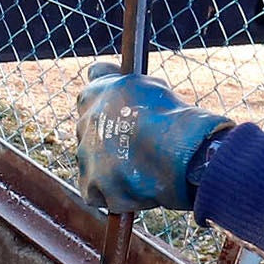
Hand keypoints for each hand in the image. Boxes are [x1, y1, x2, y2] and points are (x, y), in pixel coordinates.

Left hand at [73, 63, 232, 214]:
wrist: (180, 151)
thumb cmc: (169, 115)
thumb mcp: (143, 83)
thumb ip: (113, 78)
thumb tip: (95, 70)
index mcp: (91, 96)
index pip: (89, 100)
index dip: (108, 110)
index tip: (124, 119)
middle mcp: (82, 125)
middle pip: (90, 135)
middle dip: (108, 140)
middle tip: (137, 147)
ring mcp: (85, 157)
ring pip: (93, 165)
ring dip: (111, 167)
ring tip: (141, 168)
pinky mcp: (92, 187)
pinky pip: (95, 194)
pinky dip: (110, 193)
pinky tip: (132, 187)